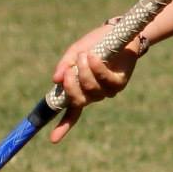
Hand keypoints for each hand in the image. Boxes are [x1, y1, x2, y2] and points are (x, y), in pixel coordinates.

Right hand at [48, 24, 142, 143]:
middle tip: (69, 71)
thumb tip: (55, 80)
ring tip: (84, 54)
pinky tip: (94, 57)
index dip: (62, 127)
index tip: (53, 140)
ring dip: (85, 72)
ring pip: (92, 90)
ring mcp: (107, 90)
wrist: (118, 31)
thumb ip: (65, 65)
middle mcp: (94, 94)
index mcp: (80, 90)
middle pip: (79, 101)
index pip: (71, 112)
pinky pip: (106, 80)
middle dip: (71, 87)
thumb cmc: (95, 43)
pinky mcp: (119, 82)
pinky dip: (97, 68)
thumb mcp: (75, 52)